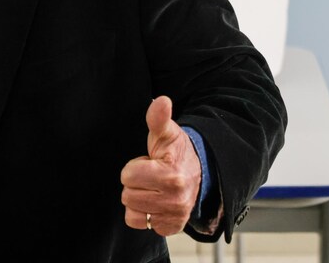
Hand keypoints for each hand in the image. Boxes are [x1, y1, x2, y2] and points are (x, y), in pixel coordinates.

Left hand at [120, 96, 201, 235]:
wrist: (200, 173)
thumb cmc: (177, 152)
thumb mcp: (167, 133)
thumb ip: (158, 118)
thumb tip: (161, 101)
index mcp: (171, 175)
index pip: (128, 176)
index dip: (135, 167)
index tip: (149, 163)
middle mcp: (175, 200)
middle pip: (128, 195)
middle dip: (136, 183)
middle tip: (152, 175)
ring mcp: (173, 216)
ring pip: (132, 211)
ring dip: (139, 198)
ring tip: (153, 187)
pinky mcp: (170, 227)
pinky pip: (140, 223)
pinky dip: (144, 214)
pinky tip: (154, 201)